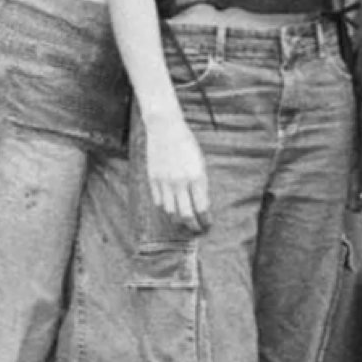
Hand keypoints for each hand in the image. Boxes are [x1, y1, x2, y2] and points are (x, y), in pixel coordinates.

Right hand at [144, 113, 210, 230]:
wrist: (165, 128)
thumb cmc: (187, 144)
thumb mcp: (200, 163)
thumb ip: (200, 184)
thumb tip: (201, 206)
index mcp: (197, 177)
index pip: (202, 209)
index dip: (206, 221)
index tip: (208, 226)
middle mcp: (181, 182)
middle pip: (186, 216)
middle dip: (193, 228)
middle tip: (197, 232)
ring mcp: (165, 182)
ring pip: (170, 212)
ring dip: (178, 221)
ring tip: (184, 225)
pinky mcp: (153, 179)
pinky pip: (159, 201)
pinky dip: (165, 209)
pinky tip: (171, 210)